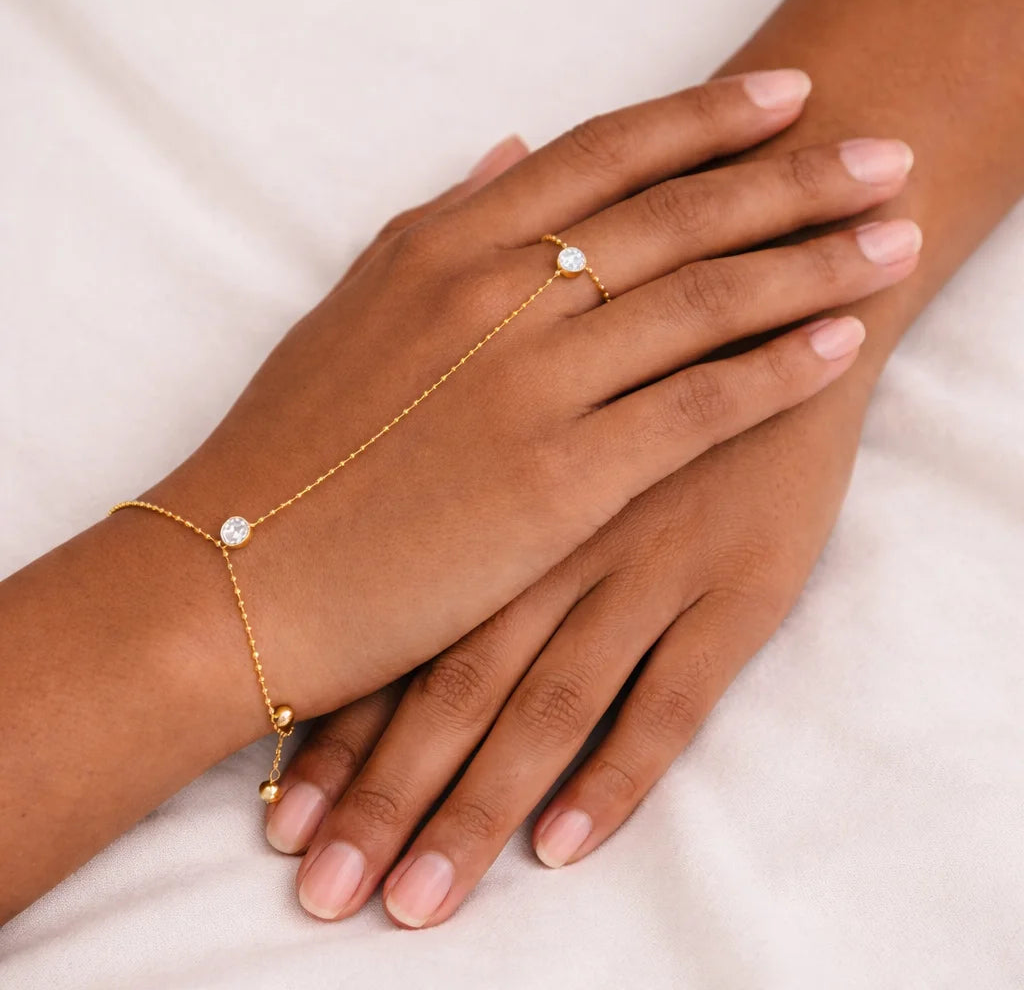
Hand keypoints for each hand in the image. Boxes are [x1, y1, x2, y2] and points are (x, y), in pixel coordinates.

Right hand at [143, 71, 914, 729]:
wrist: (238, 576)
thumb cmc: (288, 450)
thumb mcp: (353, 310)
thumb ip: (436, 224)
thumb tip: (506, 151)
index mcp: (444, 245)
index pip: (605, 157)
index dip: (706, 121)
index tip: (786, 101)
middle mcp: (496, 294)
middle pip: (678, 216)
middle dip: (794, 180)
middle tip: (882, 159)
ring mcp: (532, 385)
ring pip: (704, 301)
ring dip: (812, 265)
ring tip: (890, 241)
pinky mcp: (560, 482)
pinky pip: (695, 407)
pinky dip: (776, 371)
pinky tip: (839, 343)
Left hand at [263, 340, 883, 927]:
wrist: (774, 304)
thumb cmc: (639, 345)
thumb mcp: (530, 377)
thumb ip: (455, 450)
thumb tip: (361, 532)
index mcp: (492, 491)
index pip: (398, 629)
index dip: (337, 728)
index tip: (276, 819)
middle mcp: (552, 539)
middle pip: (449, 685)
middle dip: (381, 795)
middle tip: (322, 890)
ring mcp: (641, 564)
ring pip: (544, 707)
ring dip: (476, 808)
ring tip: (417, 898)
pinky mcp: (731, 586)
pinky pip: (668, 701)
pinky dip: (614, 777)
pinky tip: (563, 844)